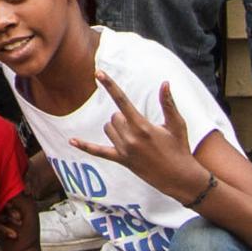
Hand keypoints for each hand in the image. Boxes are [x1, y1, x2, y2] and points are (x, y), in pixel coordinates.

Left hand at [68, 70, 208, 196]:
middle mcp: (130, 138)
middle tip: (142, 128)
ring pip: (108, 129)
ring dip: (117, 128)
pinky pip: (98, 152)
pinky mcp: (121, 160)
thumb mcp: (177, 125)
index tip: (98, 72)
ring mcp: (124, 150)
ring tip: (136, 137)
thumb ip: (168, 103)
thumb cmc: (180, 149)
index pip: (122, 100)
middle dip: (125, 117)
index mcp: (143, 126)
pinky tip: (71, 141)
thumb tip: (165, 83)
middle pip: (114, 116)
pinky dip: (85, 146)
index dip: (110, 85)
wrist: (179, 178)